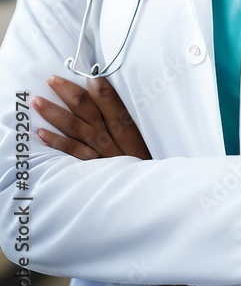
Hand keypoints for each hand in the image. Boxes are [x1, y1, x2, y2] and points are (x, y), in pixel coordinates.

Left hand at [31, 74, 189, 285]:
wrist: (156, 211)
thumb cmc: (155, 177)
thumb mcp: (150, 149)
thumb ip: (133, 130)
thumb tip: (118, 106)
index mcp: (134, 138)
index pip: (117, 110)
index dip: (104, 92)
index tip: (90, 74)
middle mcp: (117, 147)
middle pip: (92, 116)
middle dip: (71, 96)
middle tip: (53, 79)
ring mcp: (103, 162)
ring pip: (78, 133)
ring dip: (56, 116)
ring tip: (38, 101)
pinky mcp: (92, 177)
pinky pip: (72, 158)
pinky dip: (57, 144)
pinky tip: (42, 133)